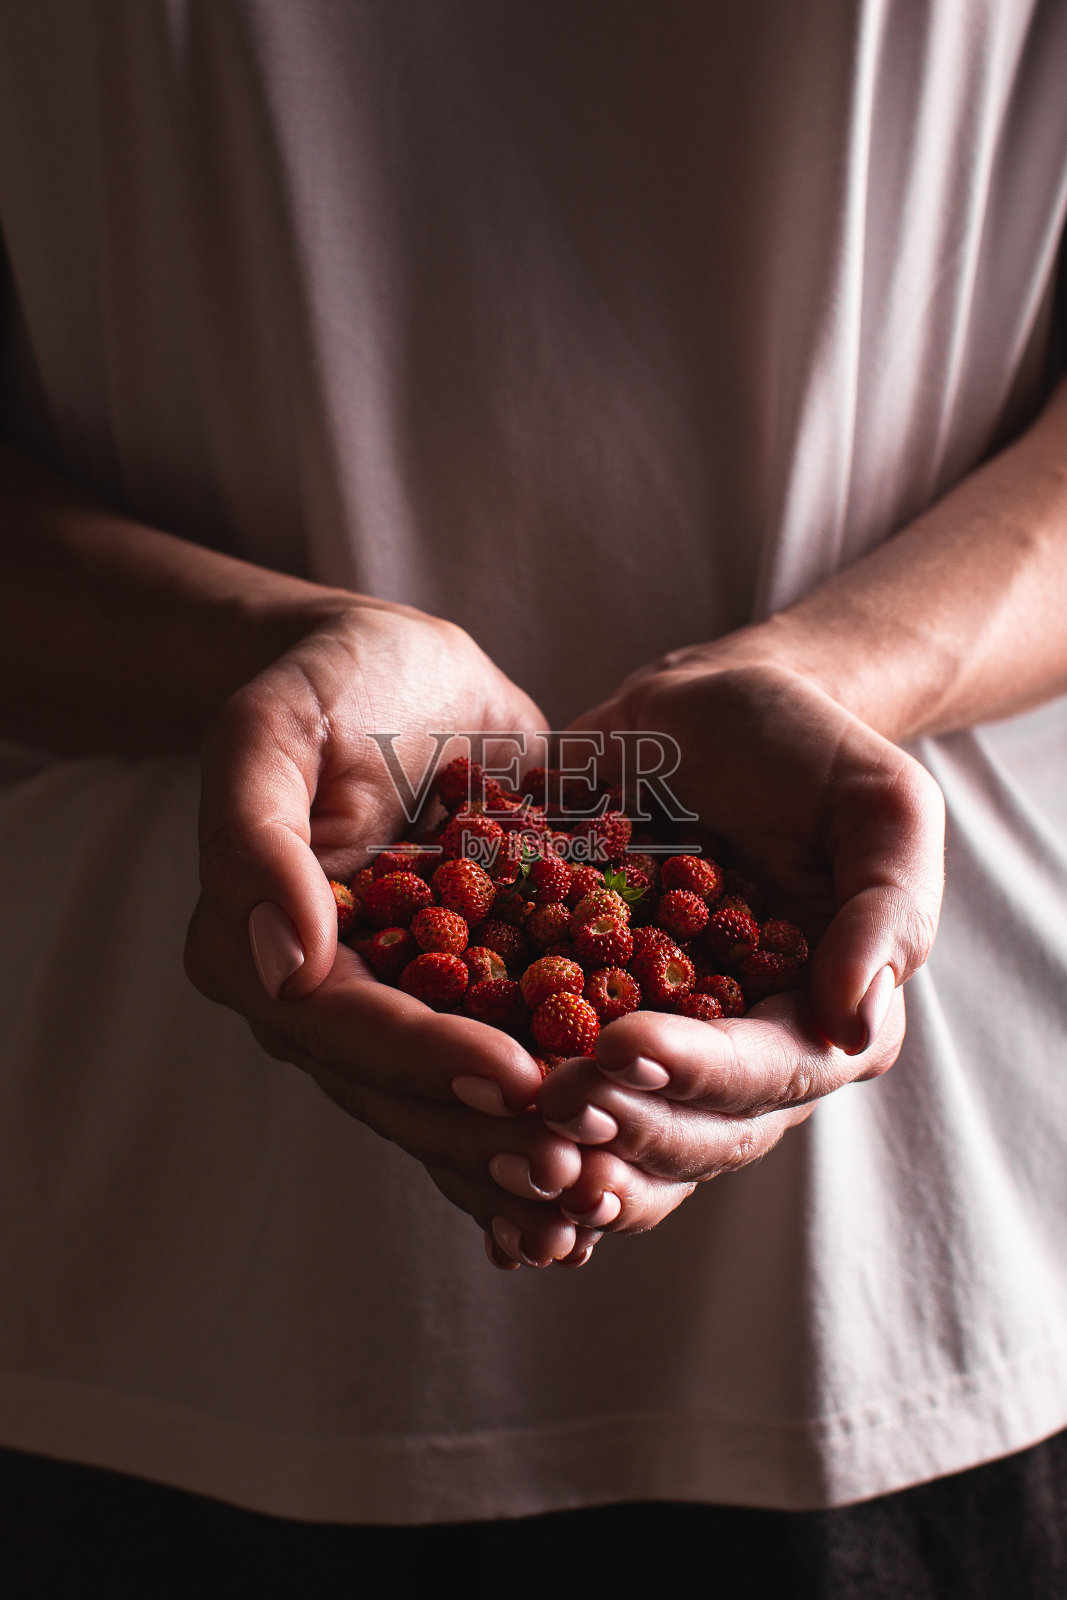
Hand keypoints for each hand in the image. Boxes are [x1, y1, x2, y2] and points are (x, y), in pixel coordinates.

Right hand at [184, 598, 586, 1263]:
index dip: (427, 1060)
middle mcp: (321, 1004)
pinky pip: (503, 1077)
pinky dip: (553, 1124)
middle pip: (401, 1095)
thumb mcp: (271, 729)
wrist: (408, 676)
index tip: (514, 1077)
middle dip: (487, 1132)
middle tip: (578, 1163)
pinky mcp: (466, 1002)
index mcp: (255, 951)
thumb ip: (258, 841)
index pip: (344, 1027)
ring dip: (525, 1153)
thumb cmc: (334, 684)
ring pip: (452, 1109)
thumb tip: (288, 967)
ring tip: (605, 1185)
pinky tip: (618, 1166)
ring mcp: (396, 1011)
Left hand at [537, 652, 943, 1239]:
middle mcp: (739, 1060)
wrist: (707, 713)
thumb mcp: (881, 809)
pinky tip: (466, 1141)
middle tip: (548, 1103)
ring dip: (566, 1160)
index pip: (765, 1076)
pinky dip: (512, 1134)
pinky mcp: (583, 1023)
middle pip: (690, 1135)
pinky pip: (551, 1099)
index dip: (692, 1075)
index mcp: (819, 1023)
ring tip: (505, 1149)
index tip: (620, 1046)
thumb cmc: (808, 755)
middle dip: (619, 1127)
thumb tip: (855, 1023)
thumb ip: (885, 912)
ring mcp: (656, 1051)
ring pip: (621, 1147)